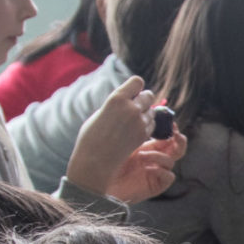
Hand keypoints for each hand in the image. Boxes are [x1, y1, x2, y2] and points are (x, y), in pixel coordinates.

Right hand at [65, 76, 155, 195]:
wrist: (94, 161)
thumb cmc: (92, 136)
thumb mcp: (101, 112)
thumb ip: (117, 104)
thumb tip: (131, 99)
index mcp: (117, 98)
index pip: (137, 81)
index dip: (135, 87)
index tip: (130, 94)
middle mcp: (131, 108)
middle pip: (149, 95)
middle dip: (143, 100)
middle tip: (134, 108)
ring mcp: (139, 122)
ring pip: (152, 111)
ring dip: (145, 114)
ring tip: (130, 123)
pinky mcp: (143, 135)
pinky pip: (152, 124)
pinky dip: (146, 126)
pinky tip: (133, 132)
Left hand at [104, 129, 186, 203]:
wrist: (102, 182)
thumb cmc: (109, 161)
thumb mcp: (125, 143)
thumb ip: (138, 132)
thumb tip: (149, 118)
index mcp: (150, 148)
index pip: (168, 138)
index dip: (172, 130)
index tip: (172, 124)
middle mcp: (156, 160)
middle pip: (177, 149)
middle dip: (180, 141)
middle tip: (176, 135)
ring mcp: (157, 173)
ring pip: (171, 161)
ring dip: (158, 156)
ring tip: (141, 156)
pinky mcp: (157, 186)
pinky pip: (169, 176)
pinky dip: (161, 171)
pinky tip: (147, 169)